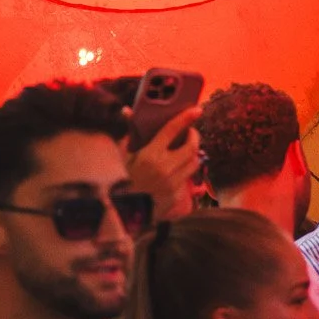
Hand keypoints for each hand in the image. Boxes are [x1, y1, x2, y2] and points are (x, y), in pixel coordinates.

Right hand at [127, 105, 202, 221]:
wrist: (122, 208)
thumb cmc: (122, 177)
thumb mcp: (123, 154)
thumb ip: (130, 132)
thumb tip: (126, 110)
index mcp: (150, 154)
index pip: (172, 130)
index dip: (185, 118)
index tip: (196, 110)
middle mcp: (164, 167)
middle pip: (191, 147)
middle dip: (194, 136)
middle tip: (190, 132)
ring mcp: (171, 182)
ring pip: (194, 163)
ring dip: (193, 153)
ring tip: (187, 149)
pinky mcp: (175, 194)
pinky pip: (187, 178)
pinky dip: (185, 170)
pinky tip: (179, 167)